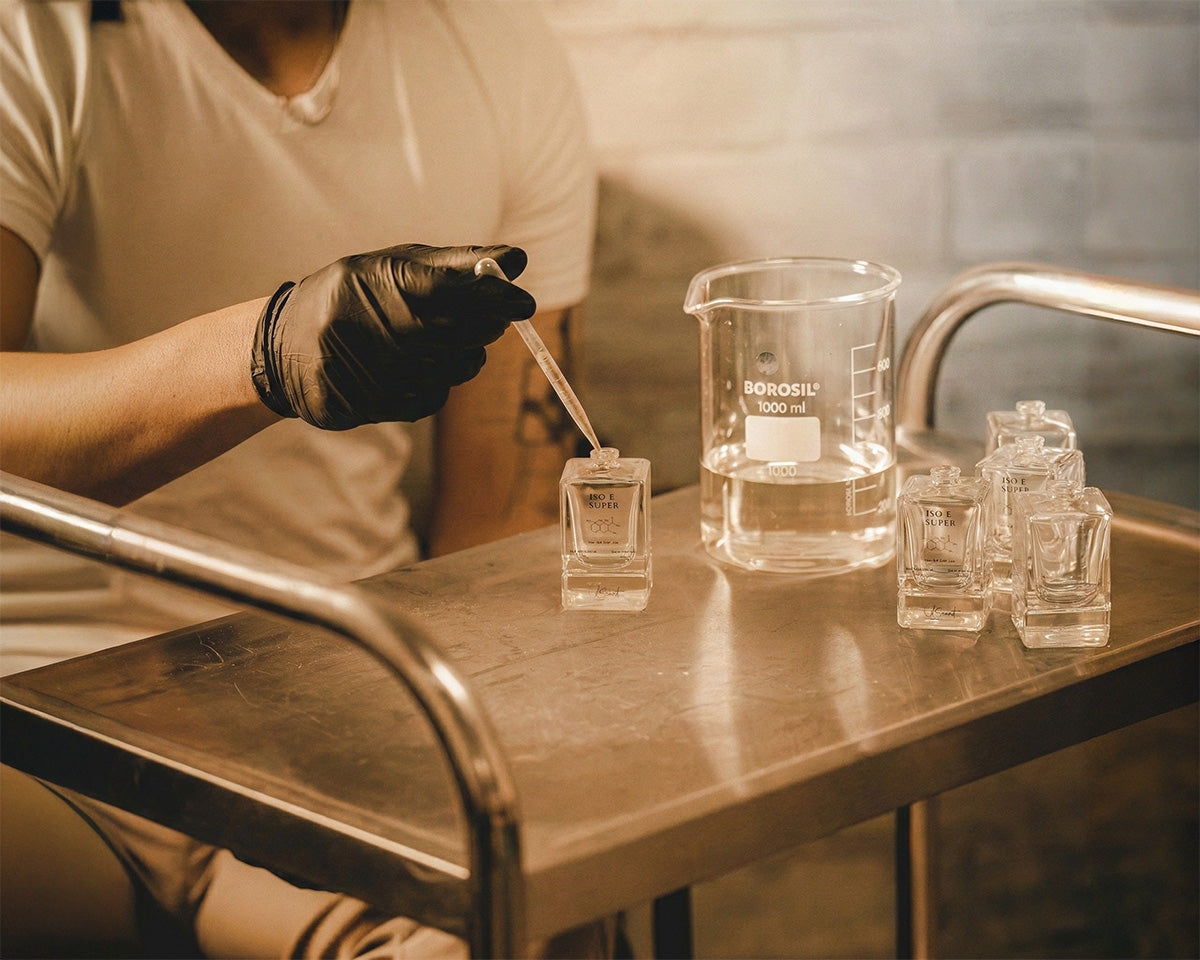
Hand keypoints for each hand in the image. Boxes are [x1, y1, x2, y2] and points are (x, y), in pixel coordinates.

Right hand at [251, 243, 535, 428]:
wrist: (285, 348)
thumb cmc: (353, 297)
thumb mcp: (392, 267)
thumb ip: (454, 265)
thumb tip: (517, 261)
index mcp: (371, 281)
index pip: (449, 289)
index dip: (494, 296)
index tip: (524, 301)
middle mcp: (364, 325)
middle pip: (455, 332)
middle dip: (486, 326)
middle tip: (495, 319)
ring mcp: (362, 369)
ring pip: (449, 370)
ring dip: (466, 356)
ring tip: (451, 342)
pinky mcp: (364, 405)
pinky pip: (430, 398)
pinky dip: (439, 383)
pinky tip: (422, 368)